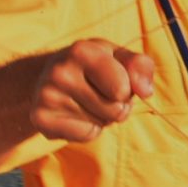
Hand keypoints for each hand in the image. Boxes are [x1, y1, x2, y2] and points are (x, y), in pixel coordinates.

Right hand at [30, 39, 154, 142]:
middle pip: (116, 110)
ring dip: (102, 117)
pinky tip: (74, 114)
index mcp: (82, 51)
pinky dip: (87, 130)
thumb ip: (140, 66)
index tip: (113, 80)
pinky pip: (86, 135)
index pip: (123, 89)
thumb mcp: (119, 57)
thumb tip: (145, 91)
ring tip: (85, 101)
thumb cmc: (94, 67)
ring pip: (102, 123)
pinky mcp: (41, 119)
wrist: (46, 76)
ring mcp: (47, 96)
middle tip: (99, 93)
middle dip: (116, 106)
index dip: (126, 90)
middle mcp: (60, 72)